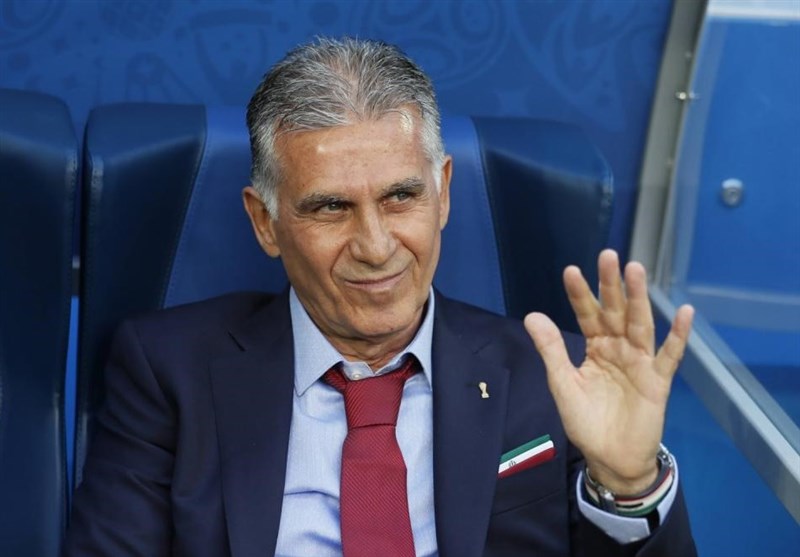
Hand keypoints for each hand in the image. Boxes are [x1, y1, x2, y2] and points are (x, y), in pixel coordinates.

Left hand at [524, 249, 693, 494]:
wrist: (610, 458)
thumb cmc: (586, 421)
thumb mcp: (563, 383)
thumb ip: (552, 350)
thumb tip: (532, 315)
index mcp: (595, 348)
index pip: (587, 315)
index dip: (580, 294)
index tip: (571, 270)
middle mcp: (619, 348)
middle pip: (615, 311)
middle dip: (611, 285)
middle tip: (608, 255)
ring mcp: (640, 362)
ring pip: (640, 324)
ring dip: (639, 298)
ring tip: (636, 270)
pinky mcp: (658, 381)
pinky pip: (670, 356)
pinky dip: (678, 336)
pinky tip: (684, 312)